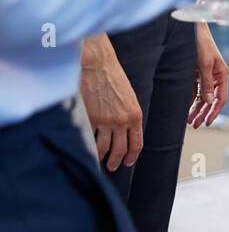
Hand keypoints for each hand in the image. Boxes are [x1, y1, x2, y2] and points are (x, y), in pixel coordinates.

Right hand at [79, 36, 142, 171]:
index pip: (137, 143)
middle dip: (117, 161)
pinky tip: (88, 149)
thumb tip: (125, 130)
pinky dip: (89, 146)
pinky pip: (90, 138)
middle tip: (114, 166)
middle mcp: (122, 121)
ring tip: (100, 161)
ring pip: (104, 148)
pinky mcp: (90, 118)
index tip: (128, 161)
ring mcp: (105, 121)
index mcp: (135, 115)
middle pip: (120, 149)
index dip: (132, 155)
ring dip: (102, 157)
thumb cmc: (113, 77)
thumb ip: (128, 115)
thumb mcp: (129, 97)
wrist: (97, 65)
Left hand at [189, 23, 227, 127]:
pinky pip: (194, 90)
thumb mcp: (205, 64)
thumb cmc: (201, 43)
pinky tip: (185, 107)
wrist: (190, 27)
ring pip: (202, 97)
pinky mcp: (195, 73)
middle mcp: (215, 77)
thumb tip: (209, 102)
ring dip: (196, 108)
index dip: (214, 112)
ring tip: (189, 119)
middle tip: (195, 125)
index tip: (206, 122)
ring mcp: (205, 75)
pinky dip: (190, 99)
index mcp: (222, 75)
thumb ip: (206, 84)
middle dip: (203, 113)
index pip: (221, 98)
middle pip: (211, 100)